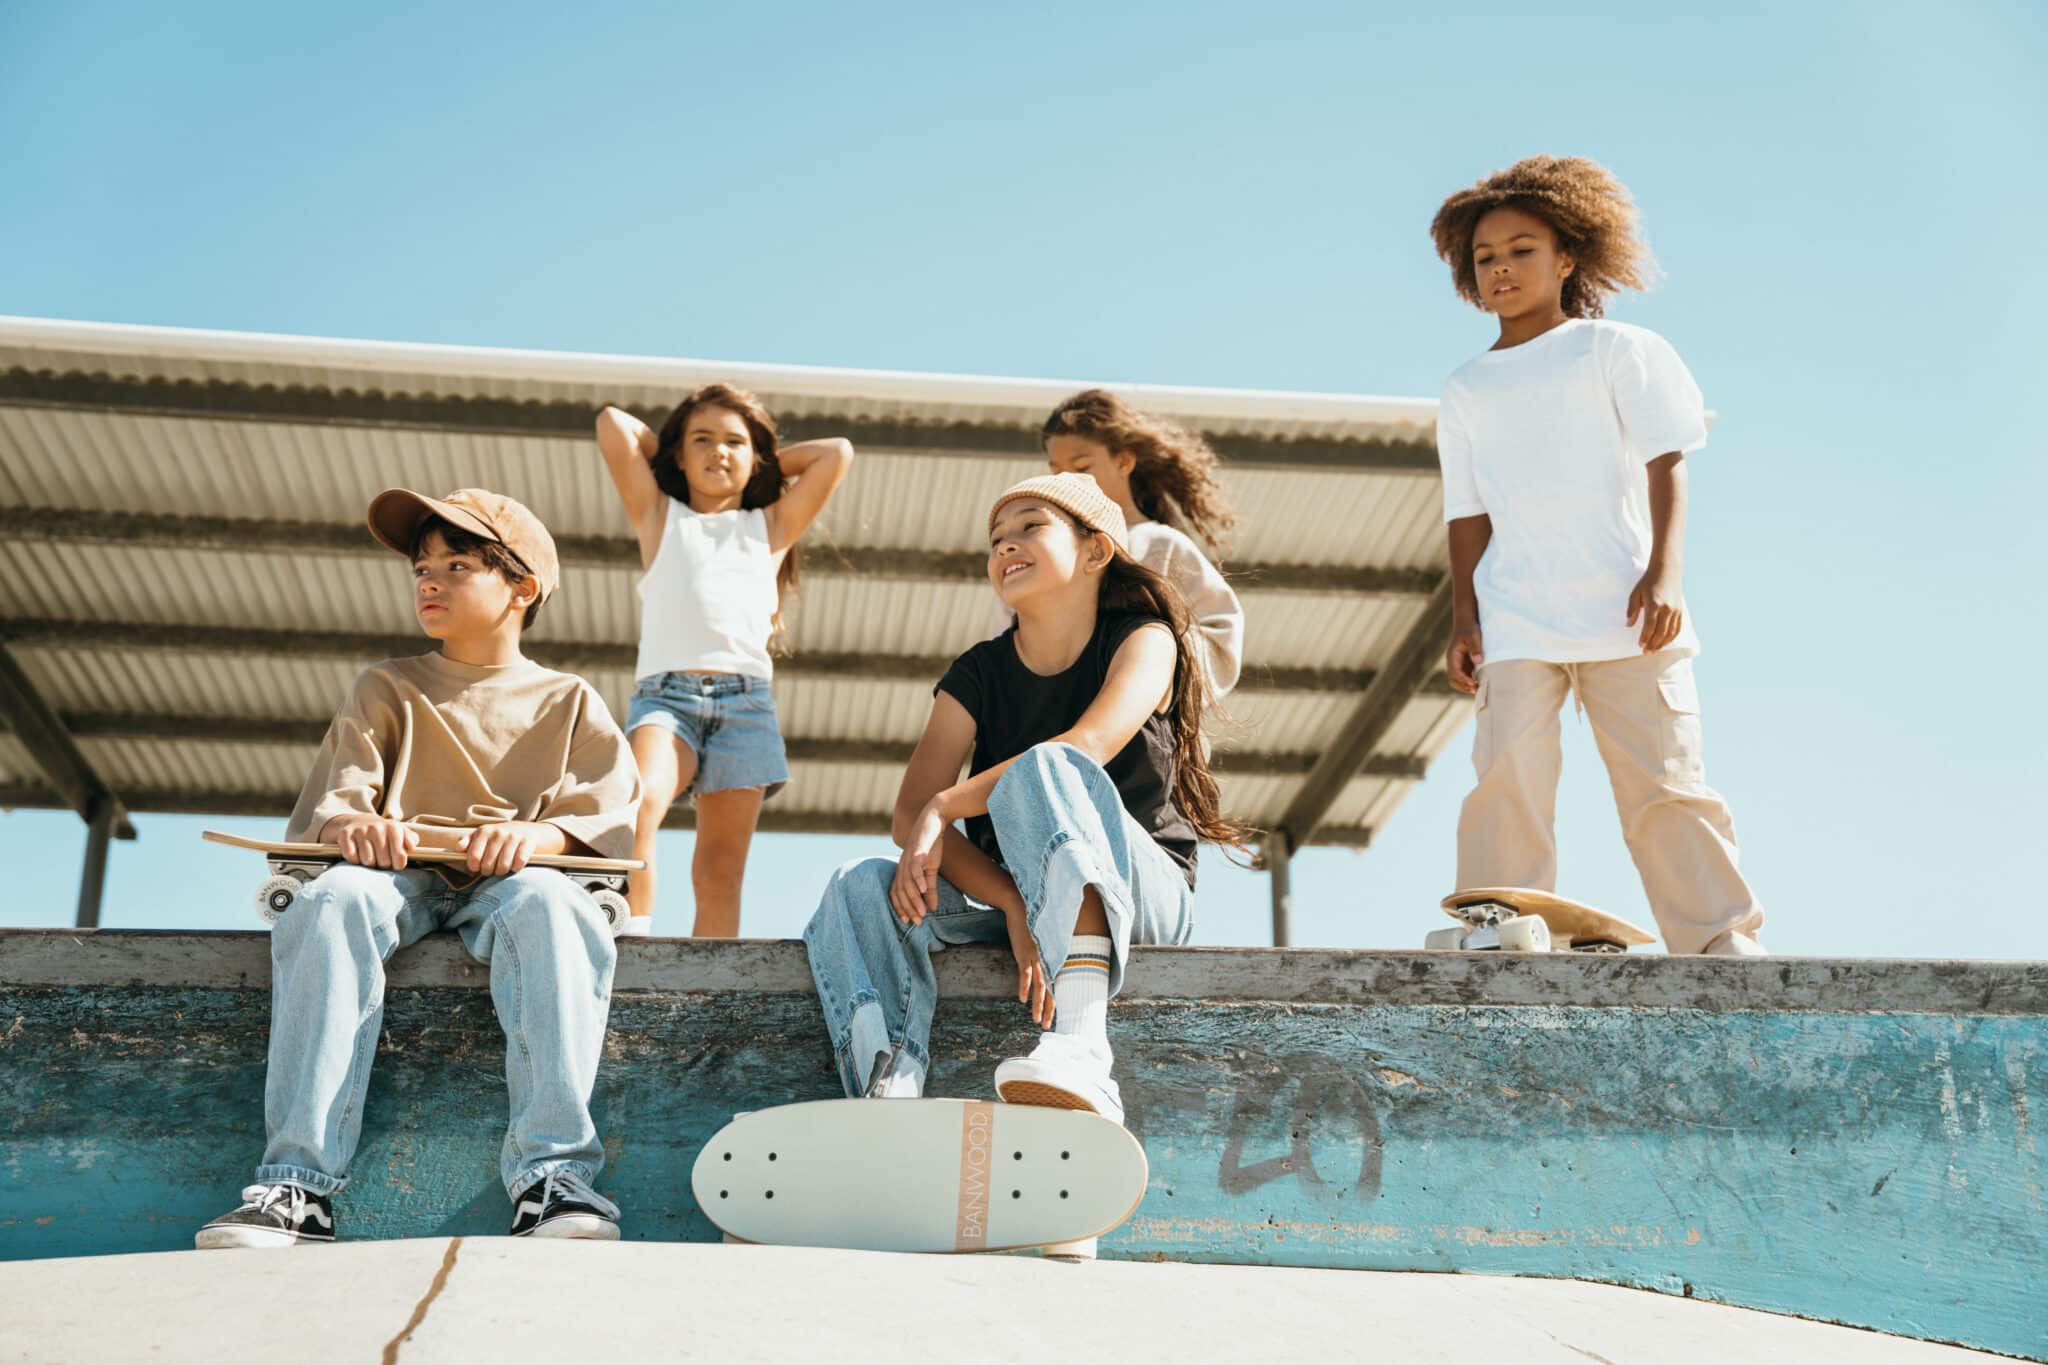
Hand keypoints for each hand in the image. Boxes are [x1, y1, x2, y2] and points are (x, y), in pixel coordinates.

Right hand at [328, 814, 417, 869]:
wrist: (357, 821)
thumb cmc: (383, 832)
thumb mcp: (400, 832)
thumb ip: (411, 839)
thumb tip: (411, 846)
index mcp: (393, 828)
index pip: (400, 857)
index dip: (398, 865)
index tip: (395, 862)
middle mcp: (377, 827)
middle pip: (383, 862)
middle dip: (382, 864)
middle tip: (380, 857)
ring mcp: (360, 830)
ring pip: (367, 861)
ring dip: (368, 862)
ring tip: (369, 854)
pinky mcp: (345, 834)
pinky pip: (351, 857)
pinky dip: (353, 859)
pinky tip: (357, 852)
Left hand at [460, 821, 549, 876]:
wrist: (525, 829)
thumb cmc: (497, 837)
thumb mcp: (481, 836)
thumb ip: (467, 841)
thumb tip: (458, 848)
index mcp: (484, 831)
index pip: (474, 857)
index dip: (474, 867)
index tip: (477, 868)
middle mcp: (498, 833)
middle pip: (488, 865)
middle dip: (488, 871)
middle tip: (490, 869)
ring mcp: (513, 837)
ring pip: (503, 866)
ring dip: (501, 872)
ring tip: (501, 868)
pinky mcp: (527, 842)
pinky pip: (519, 863)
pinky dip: (516, 868)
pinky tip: (514, 865)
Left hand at [888, 801, 948, 924]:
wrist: (934, 819)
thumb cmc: (931, 845)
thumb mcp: (932, 870)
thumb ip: (930, 889)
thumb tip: (932, 908)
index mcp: (903, 870)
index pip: (897, 892)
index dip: (901, 907)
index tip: (908, 921)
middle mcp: (902, 865)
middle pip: (901, 890)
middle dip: (908, 907)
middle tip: (918, 921)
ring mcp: (908, 857)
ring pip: (907, 882)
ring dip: (914, 898)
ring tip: (922, 912)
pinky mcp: (918, 850)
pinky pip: (915, 867)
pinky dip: (918, 879)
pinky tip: (923, 890)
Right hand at [1004, 908, 1054, 1027]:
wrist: (1023, 907)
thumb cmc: (1033, 924)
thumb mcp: (1045, 941)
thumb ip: (1047, 955)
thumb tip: (1048, 968)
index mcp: (1055, 959)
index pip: (1059, 986)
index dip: (1057, 1003)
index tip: (1055, 1016)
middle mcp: (1049, 960)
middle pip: (1052, 991)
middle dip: (1049, 1010)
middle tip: (1046, 1026)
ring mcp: (1037, 958)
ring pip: (1040, 987)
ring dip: (1038, 1005)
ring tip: (1037, 1020)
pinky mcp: (1025, 953)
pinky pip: (1026, 974)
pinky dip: (1025, 987)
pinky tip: (1023, 1000)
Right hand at [1446, 616, 1484, 692]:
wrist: (1467, 624)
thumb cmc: (1469, 629)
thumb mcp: (1473, 636)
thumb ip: (1475, 648)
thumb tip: (1478, 661)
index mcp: (1453, 656)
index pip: (1455, 672)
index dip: (1463, 679)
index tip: (1473, 683)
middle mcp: (1453, 662)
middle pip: (1453, 679)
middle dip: (1463, 686)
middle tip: (1475, 689)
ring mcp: (1458, 664)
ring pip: (1458, 680)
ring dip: (1466, 686)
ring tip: (1478, 689)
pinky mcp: (1464, 665)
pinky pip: (1465, 677)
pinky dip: (1470, 682)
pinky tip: (1479, 683)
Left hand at [1626, 564, 1684, 652]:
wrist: (1667, 570)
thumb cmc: (1648, 581)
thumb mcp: (1636, 593)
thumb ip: (1632, 610)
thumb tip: (1628, 625)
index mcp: (1655, 604)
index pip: (1650, 626)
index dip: (1645, 638)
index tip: (1640, 645)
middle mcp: (1667, 608)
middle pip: (1661, 632)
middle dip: (1653, 644)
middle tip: (1646, 653)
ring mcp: (1675, 610)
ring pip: (1670, 632)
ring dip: (1662, 643)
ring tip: (1654, 650)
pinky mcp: (1680, 610)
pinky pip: (1677, 628)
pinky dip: (1671, 637)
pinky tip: (1664, 642)